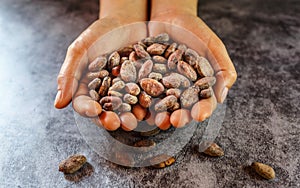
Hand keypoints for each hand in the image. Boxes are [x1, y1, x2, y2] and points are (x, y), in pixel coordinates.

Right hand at [54, 0, 146, 116]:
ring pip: (126, 109)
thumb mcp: (81, 49)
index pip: (84, 103)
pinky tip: (151, 108)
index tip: (94, 111)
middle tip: (117, 123)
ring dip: (130, 116)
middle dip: (111, 119)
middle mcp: (106, 94)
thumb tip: (58, 104)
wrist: (125, 21)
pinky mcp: (142, 87)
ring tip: (135, 120)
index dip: (88, 109)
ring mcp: (125, 92)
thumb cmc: (99, 34)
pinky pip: (144, 97)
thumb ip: (69, 75)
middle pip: (106, 111)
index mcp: (87, 88)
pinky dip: (147, 104)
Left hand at [149, 0, 236, 120]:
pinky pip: (143, 91)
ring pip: (161, 104)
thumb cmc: (196, 31)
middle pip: (181, 108)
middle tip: (173, 121)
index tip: (199, 115)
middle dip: (178, 116)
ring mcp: (162, 87)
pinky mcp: (146, 80)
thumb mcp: (212, 46)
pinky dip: (141, 99)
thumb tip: (222, 96)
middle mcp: (181, 91)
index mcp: (199, 87)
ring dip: (158, 114)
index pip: (204, 102)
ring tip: (155, 120)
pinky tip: (139, 107)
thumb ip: (222, 69)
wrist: (170, 17)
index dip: (202, 109)